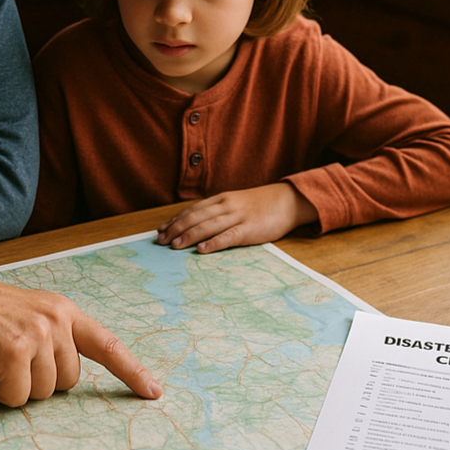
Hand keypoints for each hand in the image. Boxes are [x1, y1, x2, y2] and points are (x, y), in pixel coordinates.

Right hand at [0, 267, 163, 407]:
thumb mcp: (21, 314)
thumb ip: (49, 336)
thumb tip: (64, 376)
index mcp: (60, 308)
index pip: (105, 343)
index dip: (130, 371)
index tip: (152, 391)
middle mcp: (56, 319)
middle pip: (66, 383)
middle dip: (35, 380)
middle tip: (4, 355)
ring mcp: (38, 335)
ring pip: (42, 394)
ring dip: (13, 385)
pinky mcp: (15, 352)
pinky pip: (15, 398)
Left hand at [157, 183, 317, 253]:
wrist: (287, 200)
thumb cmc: (259, 205)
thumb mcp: (235, 203)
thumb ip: (218, 211)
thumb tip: (197, 225)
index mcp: (221, 199)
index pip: (192, 210)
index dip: (175, 220)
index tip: (161, 230)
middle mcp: (226, 206)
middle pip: (195, 217)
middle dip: (176, 229)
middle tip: (161, 241)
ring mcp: (238, 217)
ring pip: (208, 226)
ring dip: (189, 236)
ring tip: (174, 246)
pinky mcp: (250, 229)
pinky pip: (229, 236)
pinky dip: (214, 242)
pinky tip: (202, 249)